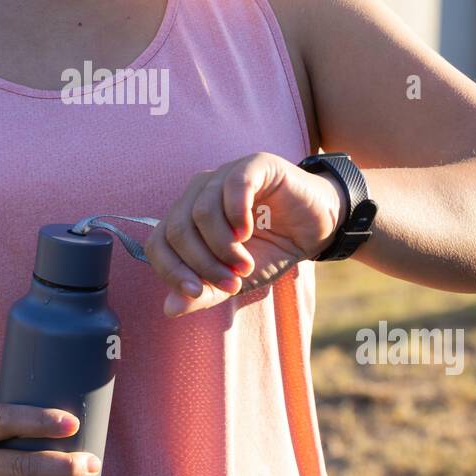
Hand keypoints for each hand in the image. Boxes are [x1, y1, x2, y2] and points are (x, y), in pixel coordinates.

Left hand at [144, 152, 347, 315]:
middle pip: (177, 229)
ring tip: (245, 265)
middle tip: (232, 283)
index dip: (171, 270)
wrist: (317, 229)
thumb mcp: (236, 279)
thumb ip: (205, 292)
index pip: (158, 242)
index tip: (198, 293)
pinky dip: (236, 216)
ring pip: (202, 212)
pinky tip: (248, 233)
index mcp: (187, 216)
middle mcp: (199, 192)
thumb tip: (169, 309)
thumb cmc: (273, 250)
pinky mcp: (252, 165)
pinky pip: (231, 186)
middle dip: (202, 264)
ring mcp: (223, 175)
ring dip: (223, 248)